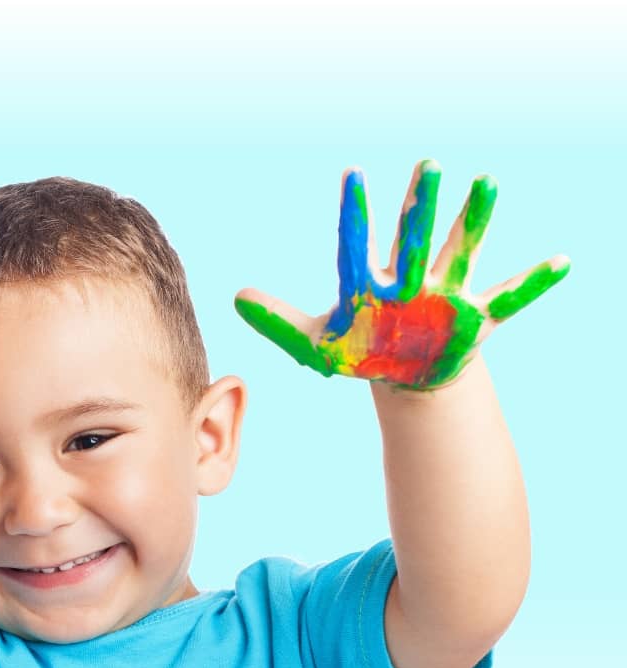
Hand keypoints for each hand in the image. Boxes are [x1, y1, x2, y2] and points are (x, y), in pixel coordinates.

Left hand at [234, 161, 569, 390]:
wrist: (405, 376)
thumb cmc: (362, 353)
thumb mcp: (316, 344)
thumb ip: (277, 321)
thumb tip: (234, 295)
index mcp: (369, 284)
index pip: (357, 243)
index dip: (355, 213)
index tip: (353, 176)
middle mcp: (409, 280)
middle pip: (413, 237)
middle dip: (421, 205)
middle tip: (427, 164)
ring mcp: (443, 295)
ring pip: (460, 252)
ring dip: (474, 220)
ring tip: (488, 181)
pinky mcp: (473, 318)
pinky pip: (509, 297)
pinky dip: (534, 282)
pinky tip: (562, 262)